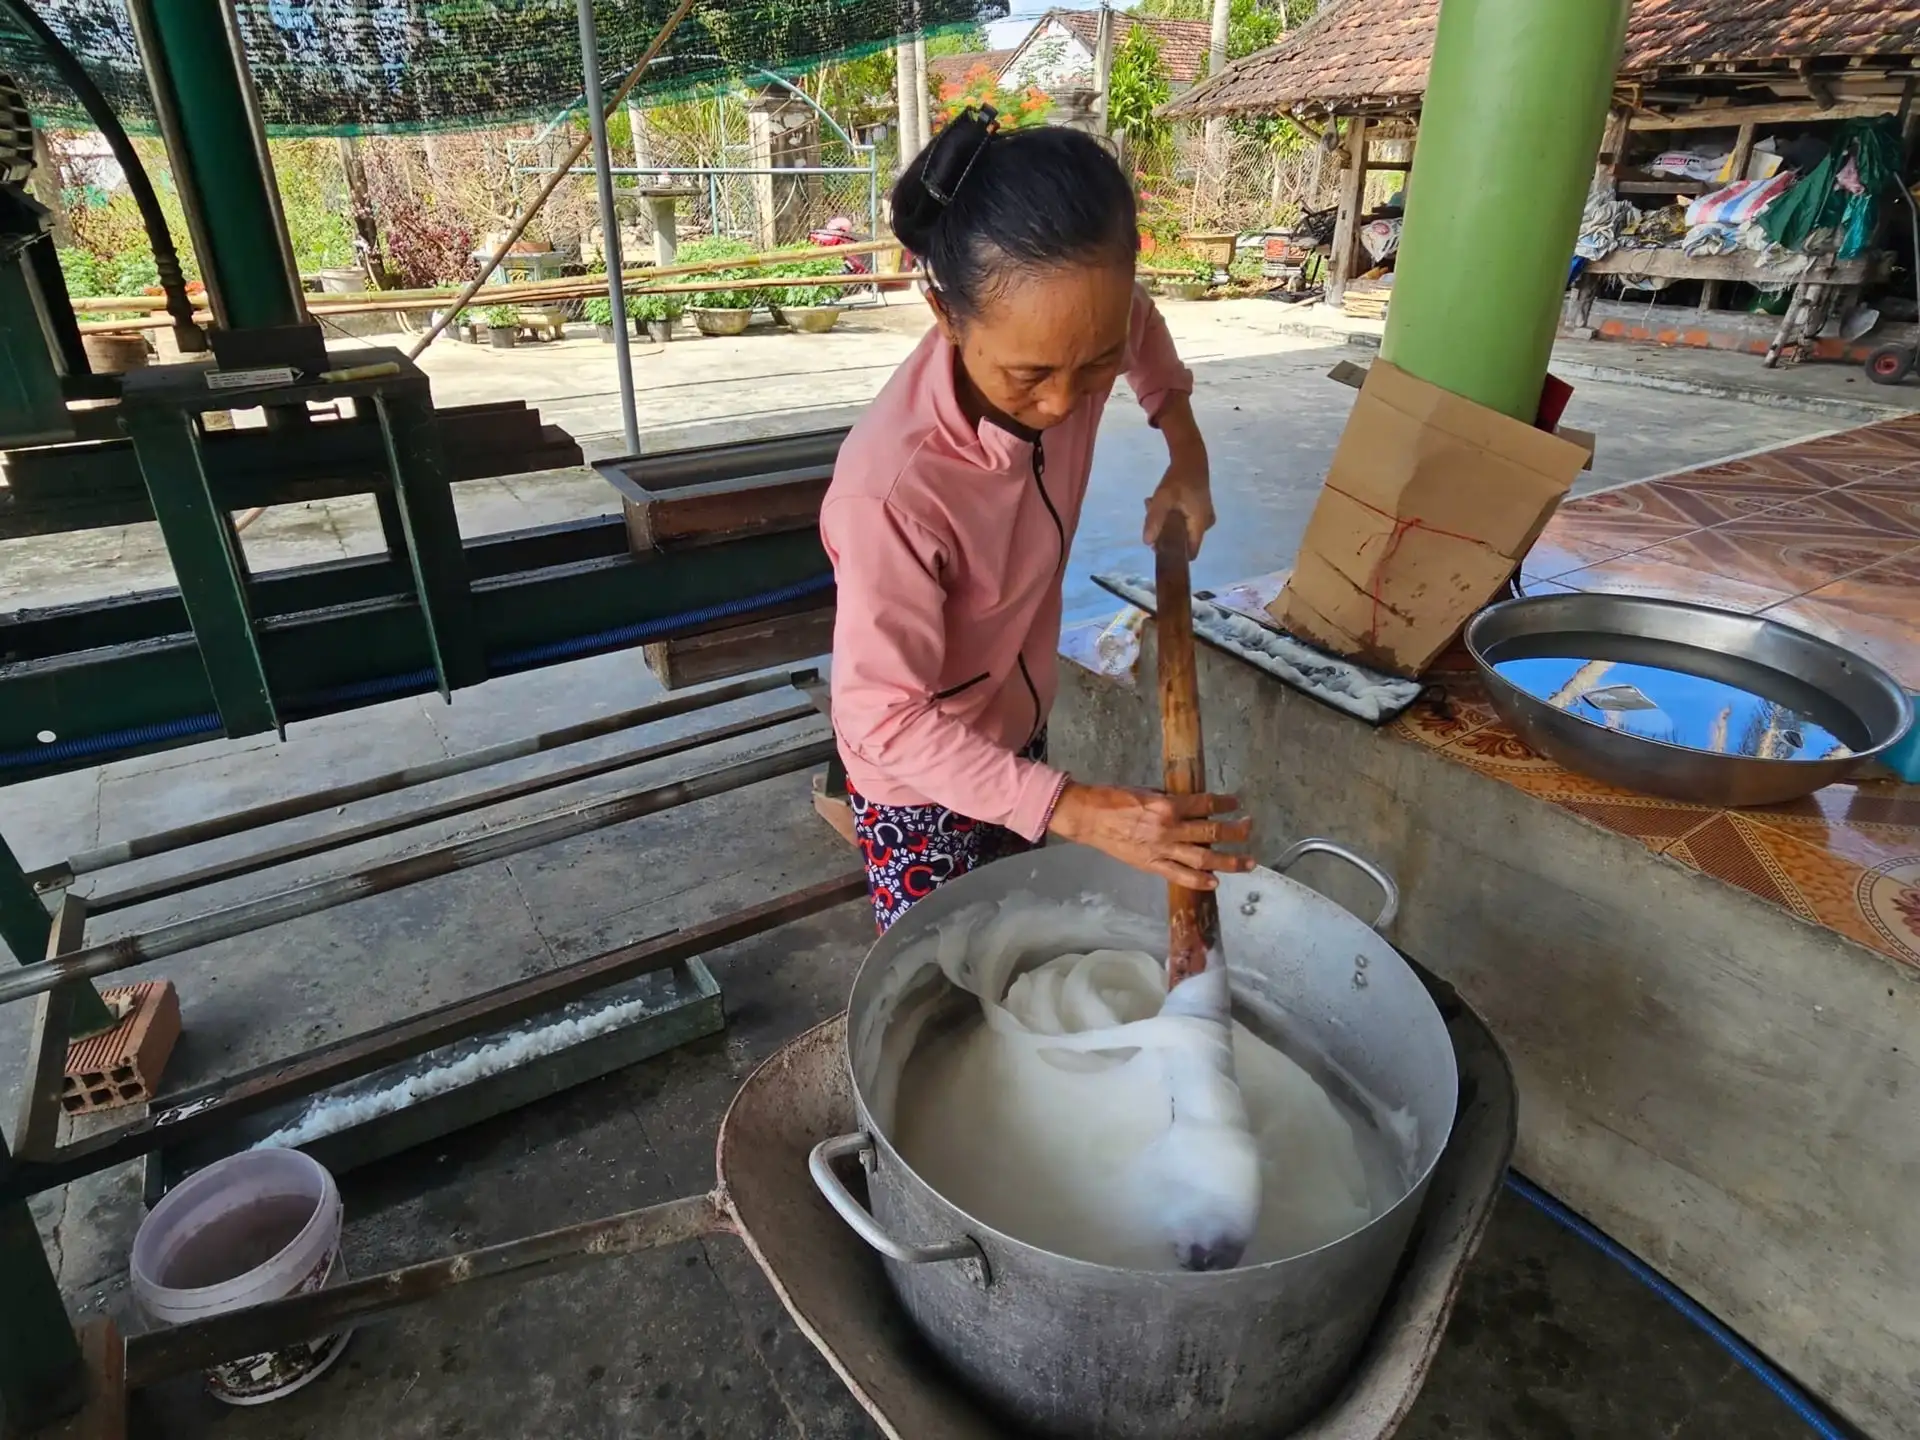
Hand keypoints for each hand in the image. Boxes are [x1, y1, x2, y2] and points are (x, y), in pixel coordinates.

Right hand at [1046, 782, 1253, 889]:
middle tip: (1250, 828)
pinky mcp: (1152, 865)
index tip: (1236, 803)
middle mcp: (1170, 828)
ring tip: (1249, 862)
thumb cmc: (1114, 798)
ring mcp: (1162, 850)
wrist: (1088, 817)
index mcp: (1168, 805)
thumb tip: (1193, 805)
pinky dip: (1200, 881)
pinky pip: (1180, 875)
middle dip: (1236, 831)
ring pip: (1204, 858)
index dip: (1225, 803)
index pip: (1206, 804)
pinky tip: (1216, 882)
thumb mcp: (1146, 790)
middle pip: (1212, 832)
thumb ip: (1170, 799)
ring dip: (1230, 860)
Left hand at [1143, 392, 1211, 558]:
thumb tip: (1147, 543)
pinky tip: (1162, 502)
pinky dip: (1172, 515)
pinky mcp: (1200, 510)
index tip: (1158, 545)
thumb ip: (1154, 520)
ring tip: (1153, 504)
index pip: (1190, 553)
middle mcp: (1205, 524)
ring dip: (1165, 522)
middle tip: (1151, 515)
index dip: (1174, 554)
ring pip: (1181, 529)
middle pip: (1182, 540)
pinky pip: (1184, 520)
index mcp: (1199, 525)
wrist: (1191, 458)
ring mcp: (1204, 517)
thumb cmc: (1178, 479)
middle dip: (1164, 533)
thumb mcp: (1162, 498)